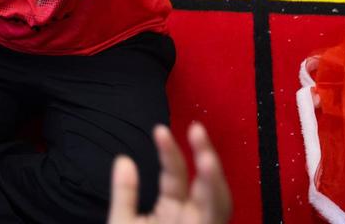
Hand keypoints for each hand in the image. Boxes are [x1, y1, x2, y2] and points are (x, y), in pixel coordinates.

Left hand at [108, 124, 231, 223]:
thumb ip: (124, 194)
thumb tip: (124, 158)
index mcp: (172, 210)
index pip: (175, 175)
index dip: (170, 152)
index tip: (159, 130)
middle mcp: (192, 219)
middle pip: (206, 184)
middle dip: (205, 157)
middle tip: (197, 129)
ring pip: (220, 204)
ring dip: (216, 181)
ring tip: (207, 159)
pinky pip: (216, 219)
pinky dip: (216, 202)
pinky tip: (211, 185)